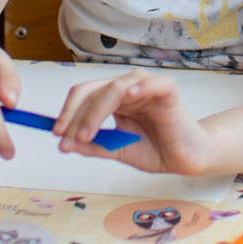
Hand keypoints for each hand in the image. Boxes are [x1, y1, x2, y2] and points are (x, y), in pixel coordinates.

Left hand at [54, 69, 214, 175]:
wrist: (185, 159)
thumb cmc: (155, 149)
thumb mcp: (116, 149)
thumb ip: (93, 145)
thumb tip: (65, 144)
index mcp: (113, 98)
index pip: (84, 96)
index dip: (68, 113)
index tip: (57, 136)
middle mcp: (127, 88)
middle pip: (94, 91)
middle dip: (76, 115)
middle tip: (68, 138)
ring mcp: (146, 88)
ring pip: (115, 88)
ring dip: (96, 111)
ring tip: (86, 134)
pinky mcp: (167, 93)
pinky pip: (154, 84)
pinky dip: (141, 86)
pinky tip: (129, 96)